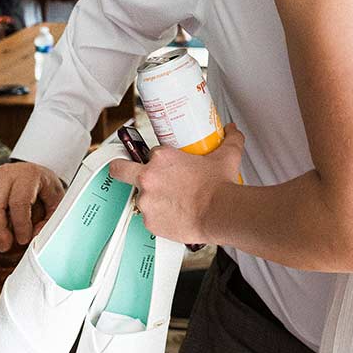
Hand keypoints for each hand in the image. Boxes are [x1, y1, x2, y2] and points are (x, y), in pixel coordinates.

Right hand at [0, 161, 66, 253]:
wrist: (32, 173)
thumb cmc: (44, 188)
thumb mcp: (56, 201)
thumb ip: (49, 220)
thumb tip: (34, 237)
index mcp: (28, 174)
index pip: (19, 201)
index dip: (20, 224)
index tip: (23, 239)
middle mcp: (6, 173)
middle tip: (4, 247)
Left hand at [108, 124, 244, 244]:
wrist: (220, 213)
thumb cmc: (219, 186)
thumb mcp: (226, 156)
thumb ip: (229, 139)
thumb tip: (232, 130)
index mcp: (161, 158)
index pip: (151, 153)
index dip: (158, 159)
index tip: (165, 166)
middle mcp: (148, 178)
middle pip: (120, 169)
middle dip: (120, 169)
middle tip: (128, 173)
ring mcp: (146, 201)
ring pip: (141, 198)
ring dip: (152, 199)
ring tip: (172, 203)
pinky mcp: (149, 222)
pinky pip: (150, 218)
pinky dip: (159, 218)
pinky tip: (174, 216)